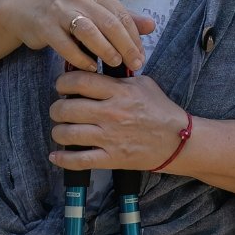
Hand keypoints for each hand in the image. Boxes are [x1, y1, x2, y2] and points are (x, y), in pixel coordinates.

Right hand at [5, 0, 154, 72]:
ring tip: (116, 64)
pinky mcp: (44, 25)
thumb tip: (152, 26)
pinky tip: (90, 68)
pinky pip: (65, 44)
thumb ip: (122, 19)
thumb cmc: (68, 14)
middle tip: (135, 64)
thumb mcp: (95, 11)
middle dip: (126, 45)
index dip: (134, 37)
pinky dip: (80, 57)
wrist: (26, 12)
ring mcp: (60, 9)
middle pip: (109, 22)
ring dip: (105, 49)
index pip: (122, 15)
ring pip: (89, 31)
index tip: (142, 56)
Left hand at [49, 68, 187, 171]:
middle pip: (67, 108)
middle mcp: (112, 113)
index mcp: (120, 92)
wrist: (177, 139)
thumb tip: (94, 74)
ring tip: (62, 129)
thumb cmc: (160, 109)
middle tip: (60, 109)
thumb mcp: (144, 84)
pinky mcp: (110, 158)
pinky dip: (62, 159)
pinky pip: (77, 160)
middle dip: (57, 109)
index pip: (80, 81)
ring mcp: (110, 137)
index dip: (63, 82)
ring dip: (58, 132)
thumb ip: (118, 79)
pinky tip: (57, 155)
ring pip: (67, 134)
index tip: (62, 86)